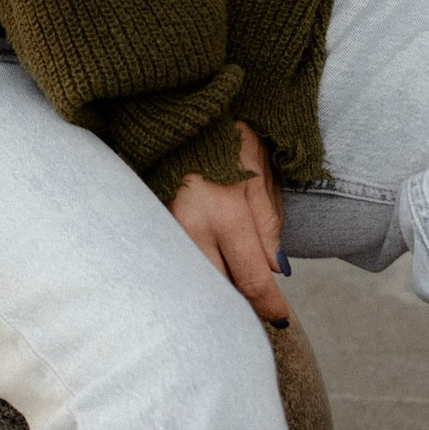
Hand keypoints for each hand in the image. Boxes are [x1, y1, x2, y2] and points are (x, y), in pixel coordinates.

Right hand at [170, 123, 287, 324]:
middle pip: (218, 289)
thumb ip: (267, 224)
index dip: (268, 305)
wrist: (173, 110)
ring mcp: (164, 229)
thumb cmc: (223, 137)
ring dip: (214, 291)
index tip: (280, 319)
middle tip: (259, 317)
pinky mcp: (148, 226)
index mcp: (224, 214)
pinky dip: (192, 272)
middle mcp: (189, 228)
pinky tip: (204, 272)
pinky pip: (174, 261)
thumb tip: (274, 271)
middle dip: (240, 307)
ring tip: (232, 297)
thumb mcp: (256, 172)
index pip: (250, 279)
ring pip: (193, 279)